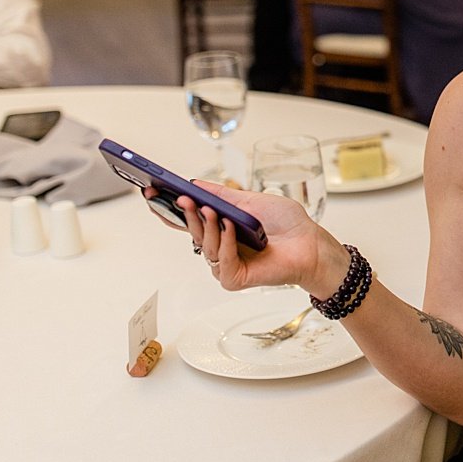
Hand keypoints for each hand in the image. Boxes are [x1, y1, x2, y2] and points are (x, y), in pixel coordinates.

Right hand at [145, 181, 344, 292]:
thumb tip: (196, 183)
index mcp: (222, 228)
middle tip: (181, 198)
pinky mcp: (233, 278)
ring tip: (210, 209)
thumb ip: (223, 195)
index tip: (152, 194)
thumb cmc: (287, 224)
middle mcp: (220, 247)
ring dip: (207, 226)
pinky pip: (220, 261)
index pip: (190, 220)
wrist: (310, 243)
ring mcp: (225, 264)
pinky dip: (225, 243)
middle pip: (193, 232)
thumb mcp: (252, 200)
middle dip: (186, 214)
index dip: (170, 210)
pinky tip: (229, 228)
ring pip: (204, 246)